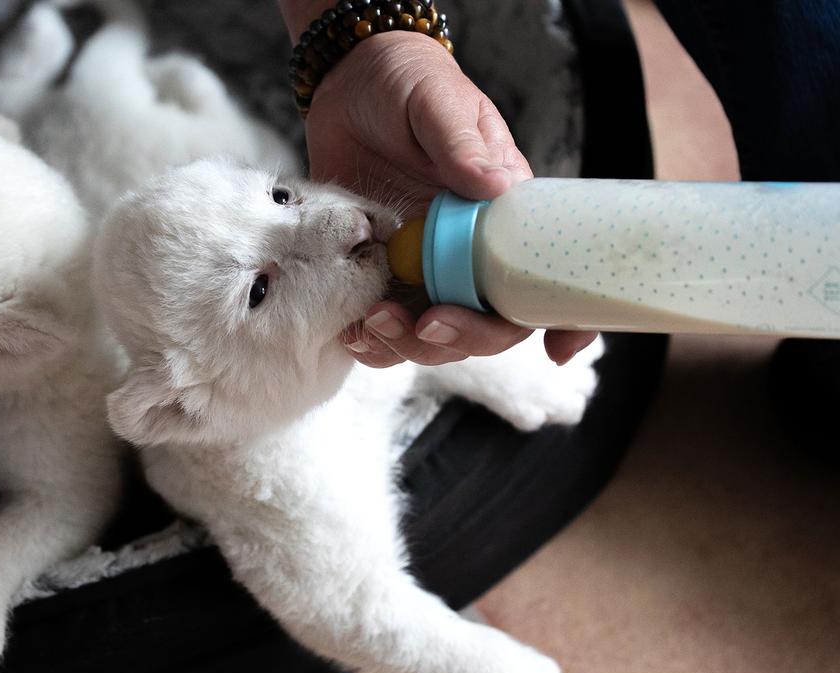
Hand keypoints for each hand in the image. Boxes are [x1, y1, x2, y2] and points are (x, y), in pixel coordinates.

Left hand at [306, 30, 596, 365]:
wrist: (347, 84)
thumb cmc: (408, 85)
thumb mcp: (439, 103)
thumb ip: (461, 144)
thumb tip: (495, 186)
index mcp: (503, 216)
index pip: (545, 276)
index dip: (562, 319)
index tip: (557, 351)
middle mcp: (469, 251)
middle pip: (489, 321)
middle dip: (464, 338)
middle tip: (427, 325)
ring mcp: (424, 267)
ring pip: (434, 335)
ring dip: (409, 346)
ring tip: (374, 324)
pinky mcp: (378, 272)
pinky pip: (383, 324)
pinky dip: (370, 342)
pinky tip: (353, 335)